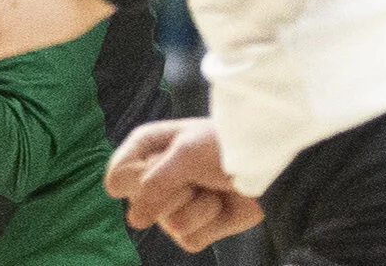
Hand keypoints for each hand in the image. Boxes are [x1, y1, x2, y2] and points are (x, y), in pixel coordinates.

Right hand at [105, 118, 262, 250]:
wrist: (267, 166)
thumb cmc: (224, 146)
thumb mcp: (185, 153)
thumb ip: (153, 184)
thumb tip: (134, 222)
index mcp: (145, 150)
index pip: (117, 178)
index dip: (137, 177)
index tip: (163, 162)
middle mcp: (153, 180)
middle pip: (140, 204)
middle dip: (174, 189)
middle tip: (196, 172)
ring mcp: (170, 208)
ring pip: (169, 223)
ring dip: (199, 205)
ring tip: (213, 186)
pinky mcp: (192, 232)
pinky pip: (190, 238)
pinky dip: (212, 222)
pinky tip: (222, 204)